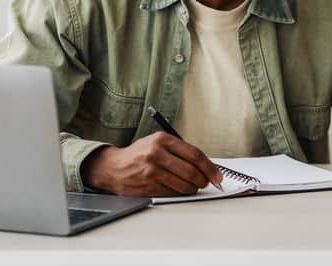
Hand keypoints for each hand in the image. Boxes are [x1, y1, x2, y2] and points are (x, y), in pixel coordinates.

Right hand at [79, 132, 222, 196]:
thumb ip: (179, 151)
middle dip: (204, 180)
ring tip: (193, 187)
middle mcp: (157, 153)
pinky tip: (179, 189)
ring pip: (184, 184)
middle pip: (191, 170)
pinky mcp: (148, 185)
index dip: (209, 166)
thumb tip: (205, 165)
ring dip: (193, 188)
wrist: (113, 167)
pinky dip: (180, 193)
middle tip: (207, 183)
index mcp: (162, 139)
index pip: (194, 153)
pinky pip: (172, 192)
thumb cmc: (139, 154)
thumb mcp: (157, 143)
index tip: (217, 175)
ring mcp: (152, 170)